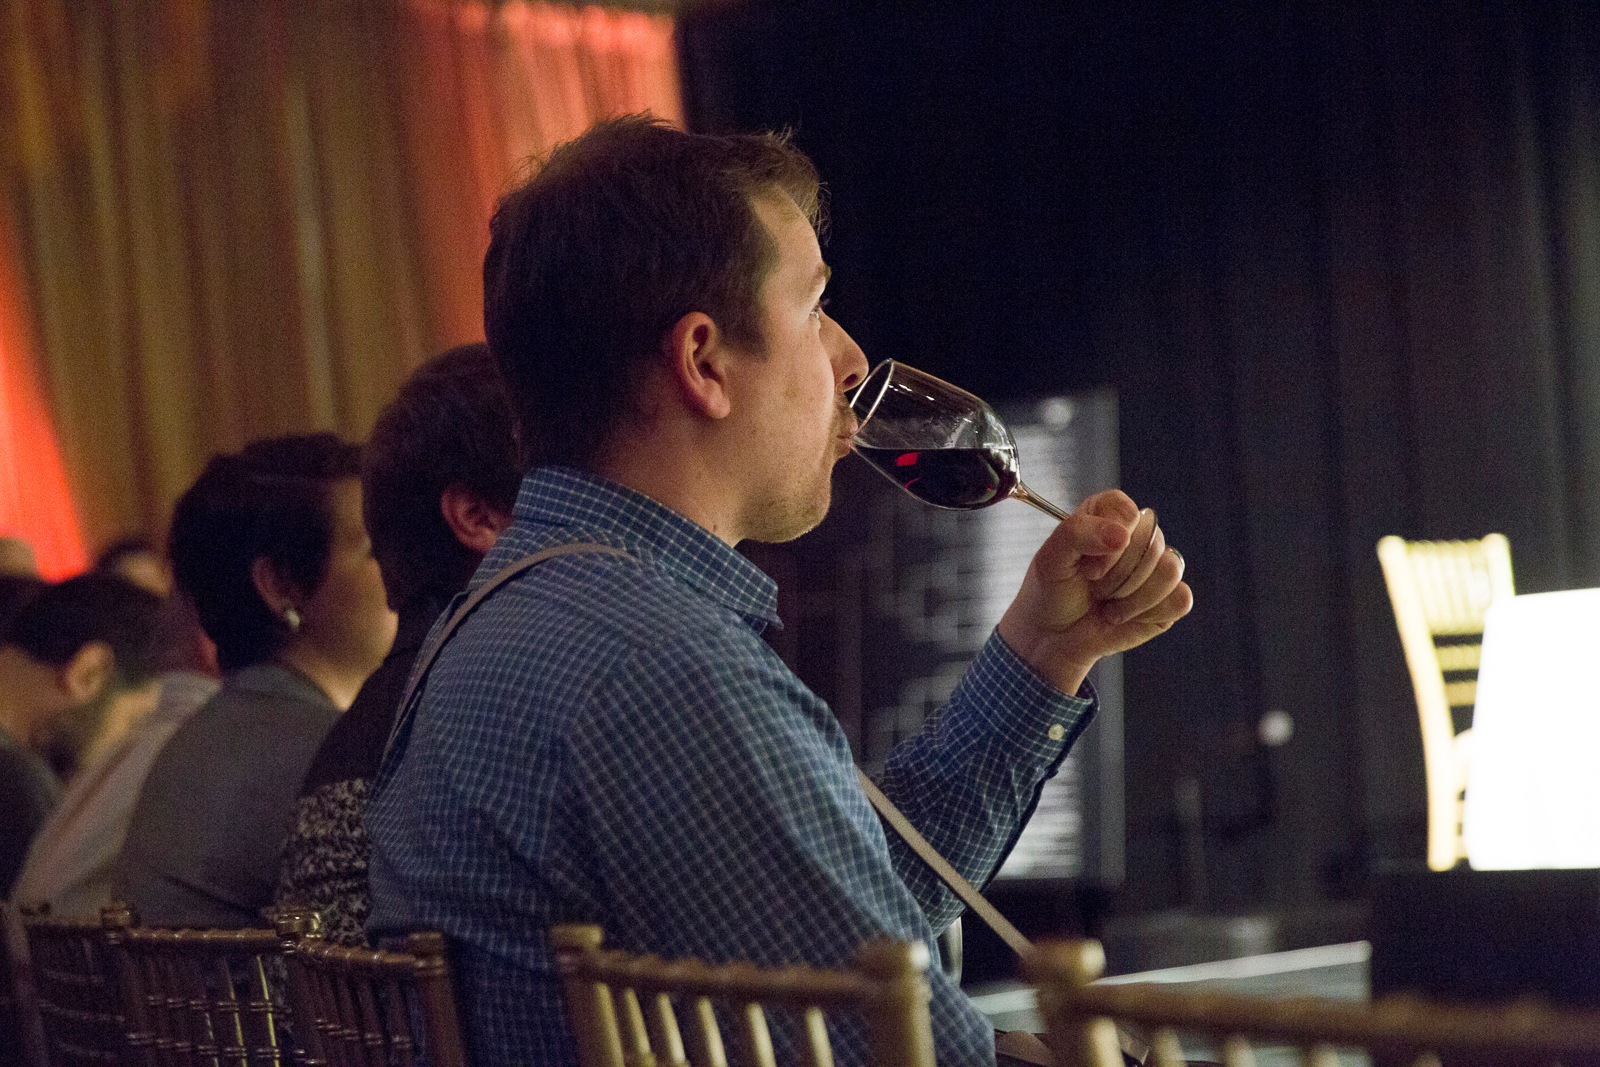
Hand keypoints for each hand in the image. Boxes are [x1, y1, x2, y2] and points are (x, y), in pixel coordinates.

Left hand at [996, 489, 1191, 694]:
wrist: (1054, 636)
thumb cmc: (1051, 591)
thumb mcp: (1051, 558)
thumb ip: (1078, 533)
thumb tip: (1121, 535)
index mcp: (1108, 513)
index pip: (1128, 512)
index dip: (1110, 540)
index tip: (1087, 566)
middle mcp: (1137, 534)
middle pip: (1152, 541)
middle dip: (1117, 575)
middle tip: (1094, 587)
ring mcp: (1157, 566)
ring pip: (1170, 570)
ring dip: (1132, 597)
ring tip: (1108, 603)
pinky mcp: (1169, 597)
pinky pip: (1180, 599)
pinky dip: (1149, 614)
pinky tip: (1126, 615)